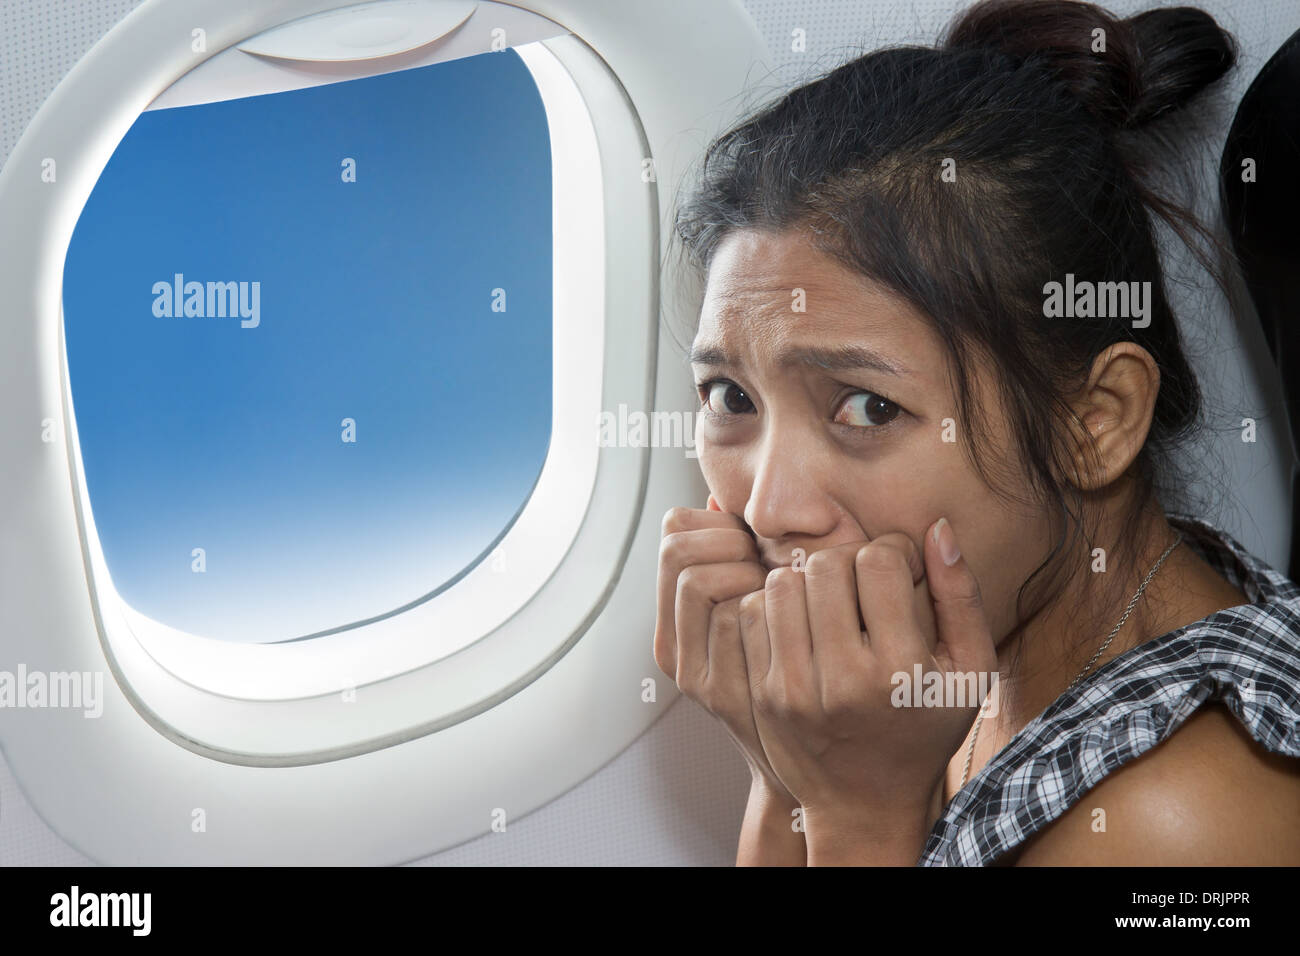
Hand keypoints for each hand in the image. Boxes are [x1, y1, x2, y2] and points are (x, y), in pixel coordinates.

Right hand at [654, 495, 794, 801]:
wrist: (829, 767)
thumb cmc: (807, 672)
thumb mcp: (760, 613)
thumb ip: (738, 559)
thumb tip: (720, 498)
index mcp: (677, 617)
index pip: (673, 532)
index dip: (718, 523)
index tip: (756, 544)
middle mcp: (673, 644)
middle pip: (676, 550)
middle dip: (730, 541)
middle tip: (768, 563)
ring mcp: (692, 670)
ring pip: (698, 578)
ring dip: (747, 568)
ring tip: (782, 585)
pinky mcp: (719, 691)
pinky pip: (735, 614)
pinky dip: (766, 598)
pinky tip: (796, 610)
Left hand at [736, 518, 997, 835]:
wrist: (865, 801)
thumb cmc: (924, 726)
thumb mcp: (969, 670)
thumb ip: (960, 596)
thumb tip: (936, 528)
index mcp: (900, 669)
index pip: (878, 562)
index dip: (893, 551)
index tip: (901, 570)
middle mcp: (844, 679)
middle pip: (825, 566)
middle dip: (848, 561)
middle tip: (863, 582)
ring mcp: (795, 688)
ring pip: (782, 583)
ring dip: (807, 580)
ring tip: (831, 601)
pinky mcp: (762, 693)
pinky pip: (752, 613)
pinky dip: (775, 606)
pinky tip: (802, 623)